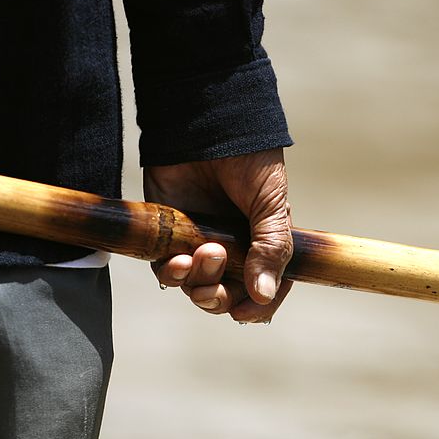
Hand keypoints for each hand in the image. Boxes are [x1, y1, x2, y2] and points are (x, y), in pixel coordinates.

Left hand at [143, 148, 293, 322]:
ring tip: (203, 252)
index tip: (245, 312)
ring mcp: (199, 244)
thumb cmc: (248, 161)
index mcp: (263, 245)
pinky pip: (167, 271)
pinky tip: (177, 260)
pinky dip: (171, 274)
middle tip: (216, 276)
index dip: (257, 307)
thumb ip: (271, 248)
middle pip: (226, 297)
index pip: (264, 290)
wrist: (207, 126)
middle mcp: (232, 250)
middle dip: (220, 298)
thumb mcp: (272, 205)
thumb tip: (264, 294)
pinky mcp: (169, 235)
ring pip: (196, 288)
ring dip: (199, 281)